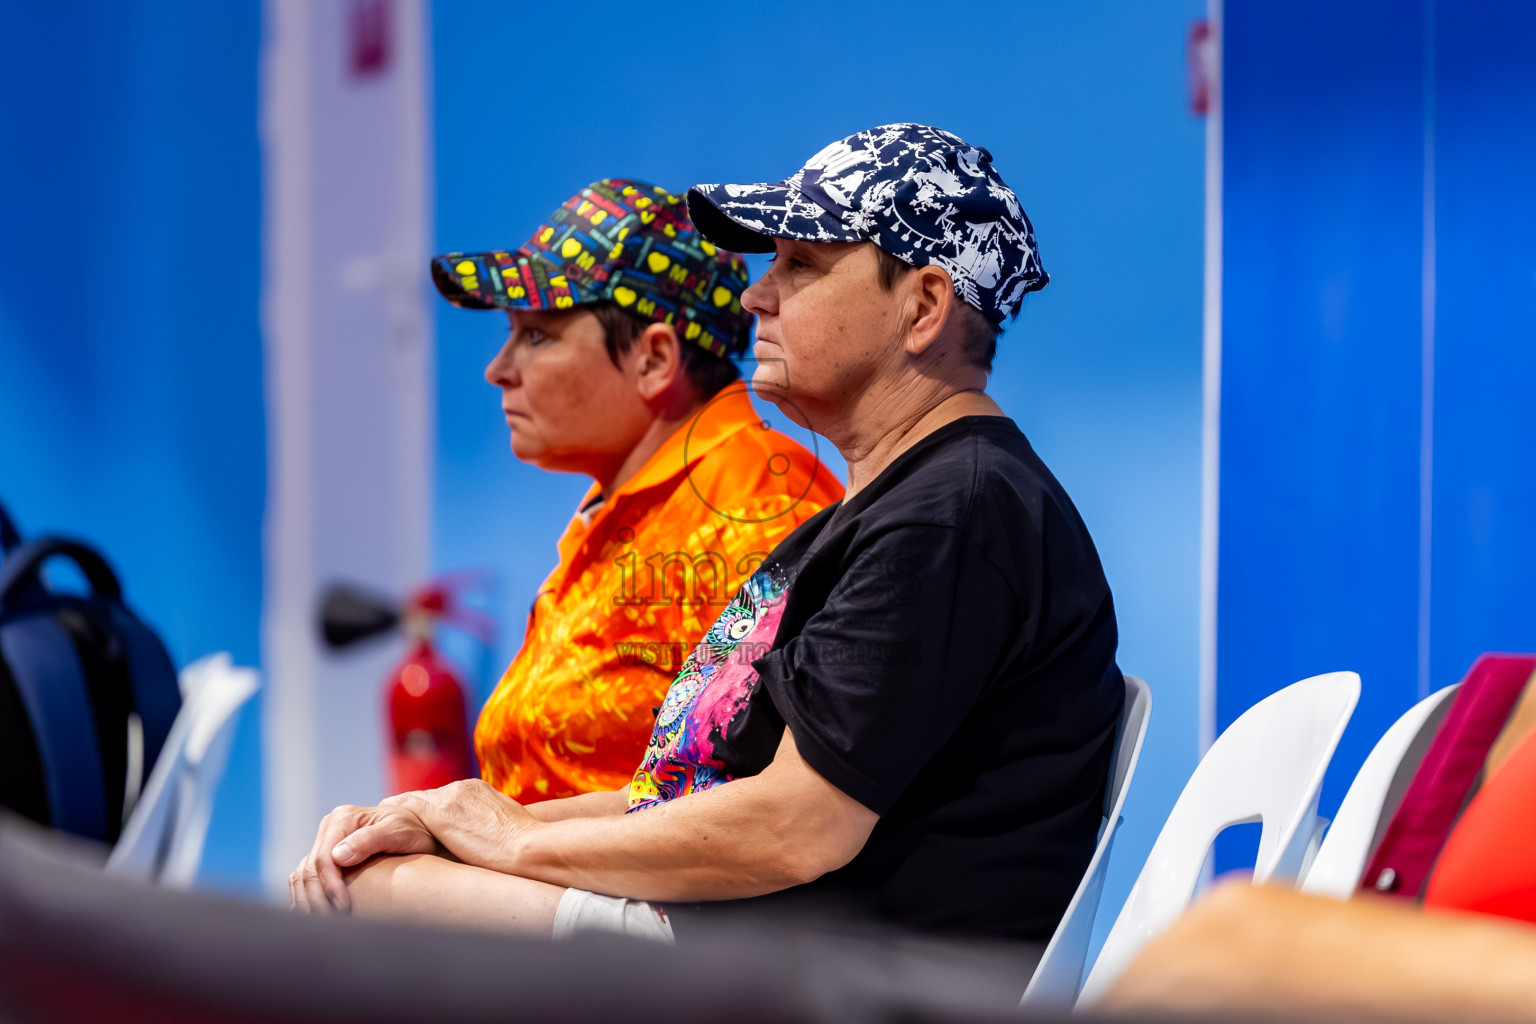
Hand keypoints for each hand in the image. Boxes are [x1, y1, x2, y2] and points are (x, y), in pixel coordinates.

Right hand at [289, 803, 437, 913]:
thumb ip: (369, 840)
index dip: (330, 886)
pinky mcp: (326, 855)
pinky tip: (316, 915)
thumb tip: (338, 856)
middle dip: (317, 899)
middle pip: (309, 869)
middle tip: (332, 924)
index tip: (344, 908)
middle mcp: (330, 827)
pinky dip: (307, 897)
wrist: (421, 828)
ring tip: (324, 924)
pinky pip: (305, 878)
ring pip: (302, 875)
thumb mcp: (398, 831)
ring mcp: (326, 841)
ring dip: (308, 902)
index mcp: (343, 818)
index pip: (324, 858)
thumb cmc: (413, 830)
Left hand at [370, 779, 542, 872]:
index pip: (446, 798)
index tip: (421, 823)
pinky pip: (406, 809)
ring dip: (400, 815)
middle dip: (412, 811)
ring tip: (381, 820)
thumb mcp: (507, 830)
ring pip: (413, 802)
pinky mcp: (440, 812)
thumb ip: (490, 828)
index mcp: (480, 791)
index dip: (431, 811)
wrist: (531, 847)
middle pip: (427, 798)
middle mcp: (463, 788)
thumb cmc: (528, 849)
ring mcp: (451, 797)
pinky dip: (393, 814)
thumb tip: (486, 843)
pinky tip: (381, 820)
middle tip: (392, 823)